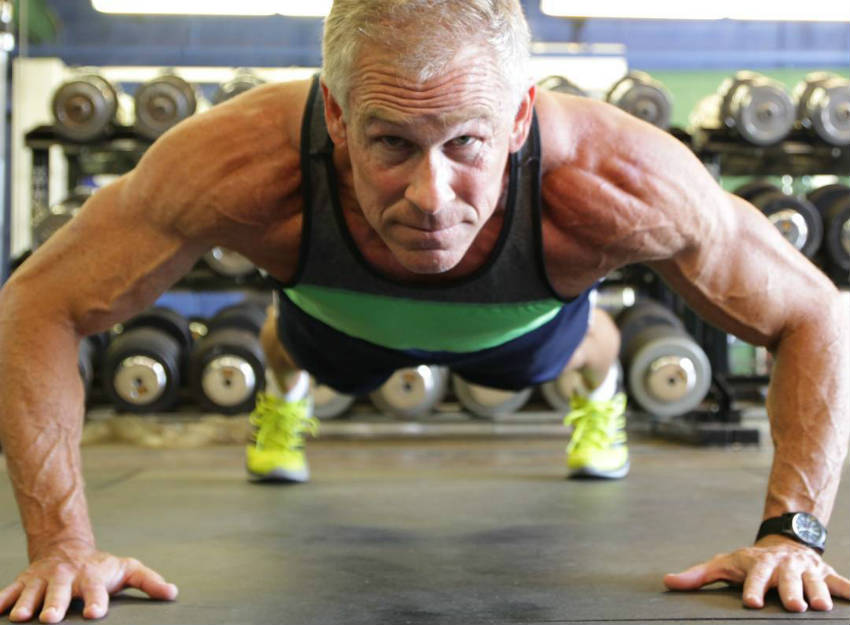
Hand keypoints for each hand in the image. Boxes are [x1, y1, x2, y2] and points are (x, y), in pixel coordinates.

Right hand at [0, 541, 177, 622]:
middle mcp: (66, 578)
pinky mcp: (24, 582)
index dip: (97, 601)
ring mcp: (43, 580)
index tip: (96, 614)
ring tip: (22, 618)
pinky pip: (9, 591)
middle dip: (55, 604)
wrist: (67, 547)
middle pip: (60, 592)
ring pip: (32, 592)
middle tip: (51, 619)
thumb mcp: (127, 569)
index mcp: (91, 577)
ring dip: (26, 604)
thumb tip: (173, 594)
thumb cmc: (101, 567)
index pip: (96, 590)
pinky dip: (1, 599)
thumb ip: (149, 581)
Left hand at [664, 535, 849, 611]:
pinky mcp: (827, 574)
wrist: (784, 541)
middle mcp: (784, 566)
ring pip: (815, 582)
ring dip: (819, 593)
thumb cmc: (750, 561)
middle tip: (795, 606)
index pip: (754, 578)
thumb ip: (698, 575)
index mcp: (759, 564)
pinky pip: (842, 583)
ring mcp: (807, 569)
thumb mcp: (724, 563)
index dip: (753, 589)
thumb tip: (667, 581)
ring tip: (820, 608)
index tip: (750, 603)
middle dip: (791, 591)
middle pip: (788, 579)